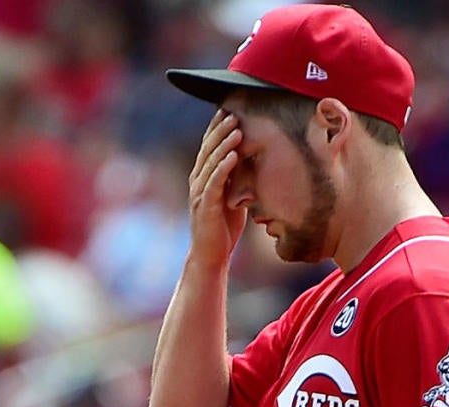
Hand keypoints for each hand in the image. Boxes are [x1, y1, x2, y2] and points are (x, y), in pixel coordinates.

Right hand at [187, 109, 245, 267]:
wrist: (211, 255)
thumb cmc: (223, 227)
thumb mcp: (232, 196)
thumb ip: (236, 179)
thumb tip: (251, 161)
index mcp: (203, 177)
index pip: (209, 147)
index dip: (217, 128)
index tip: (229, 109)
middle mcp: (197, 181)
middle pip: (208, 149)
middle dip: (221, 130)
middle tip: (233, 112)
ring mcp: (199, 193)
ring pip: (211, 162)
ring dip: (224, 144)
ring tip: (236, 128)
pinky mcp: (205, 206)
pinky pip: (214, 182)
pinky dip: (223, 167)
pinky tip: (233, 155)